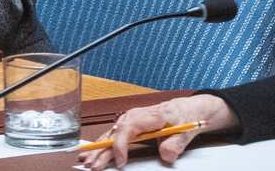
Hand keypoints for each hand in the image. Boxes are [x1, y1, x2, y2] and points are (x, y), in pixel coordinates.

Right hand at [80, 95, 236, 168]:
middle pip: (115, 132)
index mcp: (150, 115)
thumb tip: (166, 155)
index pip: (128, 128)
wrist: (187, 109)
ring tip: (87, 161)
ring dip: (98, 148)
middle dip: (101, 150)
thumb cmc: (184, 117)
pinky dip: (102, 144)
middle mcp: (136, 116)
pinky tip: (93, 152)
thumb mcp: (186, 131)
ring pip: (111, 133)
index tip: (120, 161)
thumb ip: (176, 144)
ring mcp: (131, 119)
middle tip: (92, 165)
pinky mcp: (130, 125)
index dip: (120, 145)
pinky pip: (113, 134)